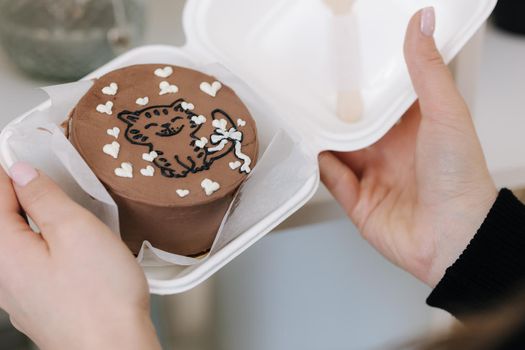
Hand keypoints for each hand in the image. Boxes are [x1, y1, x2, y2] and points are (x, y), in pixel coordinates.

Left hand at [0, 162, 160, 349]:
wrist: (114, 349)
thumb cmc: (101, 297)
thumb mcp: (75, 230)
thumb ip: (44, 198)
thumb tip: (22, 173)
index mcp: (5, 252)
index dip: (10, 171)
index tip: (26, 154)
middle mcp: (4, 276)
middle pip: (3, 223)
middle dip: (21, 196)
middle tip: (47, 177)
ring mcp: (19, 295)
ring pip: (17, 245)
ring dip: (34, 222)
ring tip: (62, 209)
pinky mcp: (40, 306)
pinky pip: (31, 266)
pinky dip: (44, 247)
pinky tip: (70, 248)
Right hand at [319, 8, 497, 286]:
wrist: (453, 237)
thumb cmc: (460, 177)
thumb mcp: (445, 113)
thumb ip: (427, 70)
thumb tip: (422, 23)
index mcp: (414, 130)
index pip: (382, 102)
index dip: (365, 84)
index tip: (346, 63)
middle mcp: (391, 152)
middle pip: (354, 126)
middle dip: (335, 109)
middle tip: (312, 85)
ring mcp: (373, 176)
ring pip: (337, 149)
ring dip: (322, 134)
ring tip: (301, 112)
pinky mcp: (358, 201)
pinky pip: (331, 178)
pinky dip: (318, 163)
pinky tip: (308, 148)